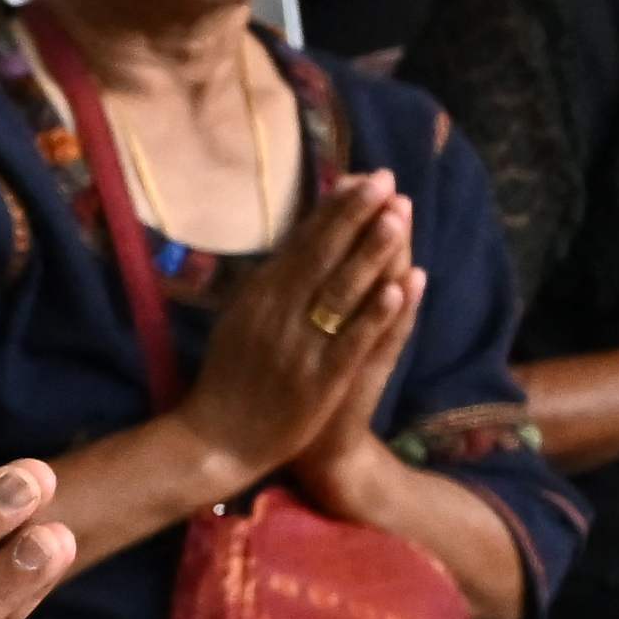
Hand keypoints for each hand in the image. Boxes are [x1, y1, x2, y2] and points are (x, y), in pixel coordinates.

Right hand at [181, 172, 422, 482]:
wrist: (218, 441)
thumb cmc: (231, 377)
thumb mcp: (241, 320)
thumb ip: (269, 283)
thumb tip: (300, 239)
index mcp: (258, 295)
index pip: (301, 240)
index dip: (334, 207)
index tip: (362, 176)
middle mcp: (277, 312)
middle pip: (322, 255)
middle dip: (357, 215)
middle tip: (386, 180)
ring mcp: (299, 345)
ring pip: (341, 291)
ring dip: (371, 252)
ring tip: (398, 218)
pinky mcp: (319, 380)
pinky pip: (352, 340)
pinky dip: (376, 313)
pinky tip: (400, 288)